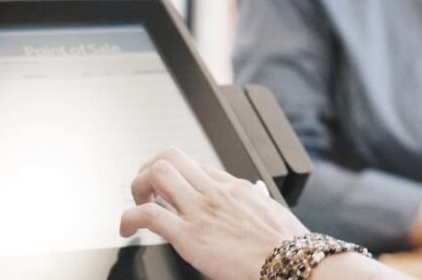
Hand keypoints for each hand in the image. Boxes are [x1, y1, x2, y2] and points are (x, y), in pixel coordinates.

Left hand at [120, 148, 306, 279]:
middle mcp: (216, 191)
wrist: (294, 264)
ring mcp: (202, 210)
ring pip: (157, 173)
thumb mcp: (270, 215)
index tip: (169, 189)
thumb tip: (250, 206)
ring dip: (138, 186)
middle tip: (146, 191)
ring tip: (138, 206)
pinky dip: (128, 218)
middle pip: (171, 157)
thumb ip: (252, 207)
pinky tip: (127, 229)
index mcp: (236, 187)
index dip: (176, 174)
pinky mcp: (190, 236)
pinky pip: (148, 215)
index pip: (195, 165)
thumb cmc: (288, 247)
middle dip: (149, 170)